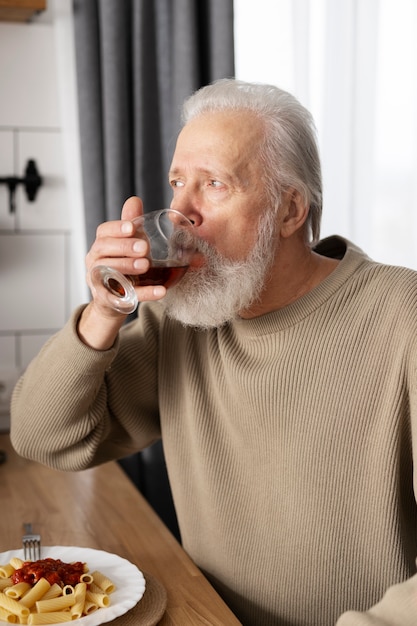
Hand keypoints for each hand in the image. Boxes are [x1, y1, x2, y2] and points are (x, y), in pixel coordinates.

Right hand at [85, 196, 165, 315]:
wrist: (116, 300)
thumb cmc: (123, 266)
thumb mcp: (128, 244)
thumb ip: (131, 223)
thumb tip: (135, 199)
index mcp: (101, 244)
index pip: (104, 232)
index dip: (116, 228)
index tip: (132, 227)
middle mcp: (95, 260)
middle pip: (103, 250)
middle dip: (123, 247)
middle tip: (145, 248)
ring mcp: (98, 281)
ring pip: (107, 271)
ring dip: (126, 267)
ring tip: (146, 265)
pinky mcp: (107, 300)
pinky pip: (123, 297)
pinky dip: (143, 294)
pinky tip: (160, 291)